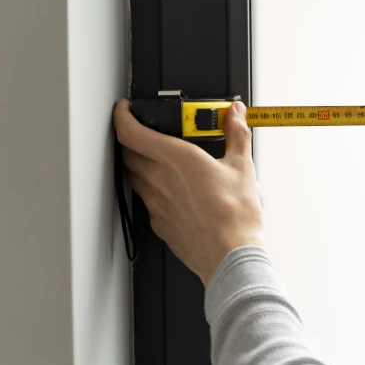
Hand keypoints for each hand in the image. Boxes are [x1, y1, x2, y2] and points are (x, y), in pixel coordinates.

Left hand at [113, 99, 264, 285]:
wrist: (230, 254)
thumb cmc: (236, 216)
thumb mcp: (242, 166)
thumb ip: (236, 133)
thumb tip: (234, 114)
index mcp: (177, 159)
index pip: (131, 132)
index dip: (122, 116)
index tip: (125, 109)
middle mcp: (159, 180)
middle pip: (127, 153)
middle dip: (132, 139)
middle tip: (147, 132)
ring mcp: (156, 203)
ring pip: (134, 176)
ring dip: (139, 164)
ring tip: (160, 161)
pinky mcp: (159, 223)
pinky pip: (146, 200)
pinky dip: (152, 189)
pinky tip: (172, 191)